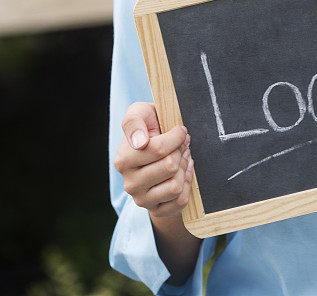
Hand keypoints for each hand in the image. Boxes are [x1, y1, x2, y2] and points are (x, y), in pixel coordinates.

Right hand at [114, 102, 194, 217]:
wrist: (156, 150)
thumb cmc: (148, 128)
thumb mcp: (138, 113)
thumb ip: (134, 121)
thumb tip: (140, 142)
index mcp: (123, 160)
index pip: (159, 149)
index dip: (177, 136)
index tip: (179, 130)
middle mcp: (129, 184)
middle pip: (170, 166)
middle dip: (181, 151)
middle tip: (181, 144)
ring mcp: (142, 200)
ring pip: (176, 186)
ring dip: (185, 168)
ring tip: (182, 157)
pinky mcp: (156, 210)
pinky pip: (181, 201)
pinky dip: (187, 184)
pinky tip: (183, 172)